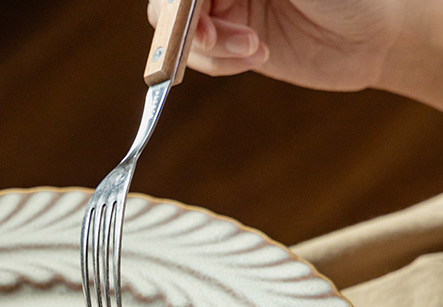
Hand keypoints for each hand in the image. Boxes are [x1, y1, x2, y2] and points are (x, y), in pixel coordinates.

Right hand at [147, 0, 442, 108]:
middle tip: (210, 37)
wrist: (375, 36)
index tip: (196, 10)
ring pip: (179, 31)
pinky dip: (220, 63)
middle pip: (169, 1)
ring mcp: (227, 8)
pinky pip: (201, 58)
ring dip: (210, 47)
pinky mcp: (232, 43)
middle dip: (187, 22)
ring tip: (252, 50)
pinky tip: (255, 56)